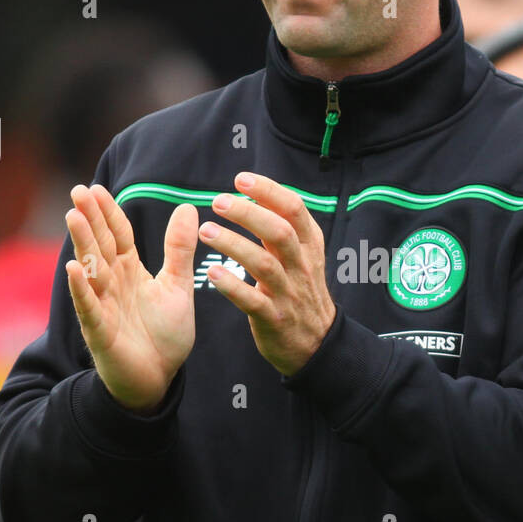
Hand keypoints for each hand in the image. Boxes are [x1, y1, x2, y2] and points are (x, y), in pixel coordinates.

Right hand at [64, 183, 198, 411]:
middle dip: (90, 219)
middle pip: (100, 245)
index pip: (117, 235)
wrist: (158, 378)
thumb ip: (179, 249)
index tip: (97, 188)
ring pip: (91, 269)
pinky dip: (81, 288)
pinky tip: (74, 269)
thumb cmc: (164, 333)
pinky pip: (89, 306)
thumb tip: (187, 207)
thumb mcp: (176, 285)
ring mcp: (103, 305)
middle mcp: (112, 283)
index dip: (108, 212)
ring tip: (74, 217)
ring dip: (83, 244)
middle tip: (78, 191)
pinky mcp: (100, 330)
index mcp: (130, 271)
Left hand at [199, 171, 335, 376]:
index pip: (294, 209)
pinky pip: (252, 300)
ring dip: (233, 244)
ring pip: (263, 264)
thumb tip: (259, 192)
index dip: (268, 191)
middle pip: (279, 232)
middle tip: (218, 201)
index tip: (241, 179)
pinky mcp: (274, 318)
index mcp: (308, 246)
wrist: (317, 342)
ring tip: (205, 231)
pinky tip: (212, 272)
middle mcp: (301, 266)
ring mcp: (289, 293)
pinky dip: (232, 285)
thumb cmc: (300, 290)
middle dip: (248, 213)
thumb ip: (282, 227)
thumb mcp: (302, 255)